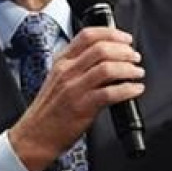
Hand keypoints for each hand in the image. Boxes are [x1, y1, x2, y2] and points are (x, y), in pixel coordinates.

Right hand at [8, 27, 143, 170]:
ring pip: (107, 68)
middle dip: (124, 51)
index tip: (126, 39)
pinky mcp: (82, 107)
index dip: (111, 33)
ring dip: (128, 69)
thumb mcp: (58, 79)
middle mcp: (67, 71)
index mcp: (62, 61)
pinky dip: (127, 89)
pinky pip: (110, 93)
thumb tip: (109, 57)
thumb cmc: (49, 110)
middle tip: (135, 57)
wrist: (34, 136)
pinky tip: (135, 90)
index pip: (88, 35)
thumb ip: (78, 65)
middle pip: (101, 49)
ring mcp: (73, 89)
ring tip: (137, 73)